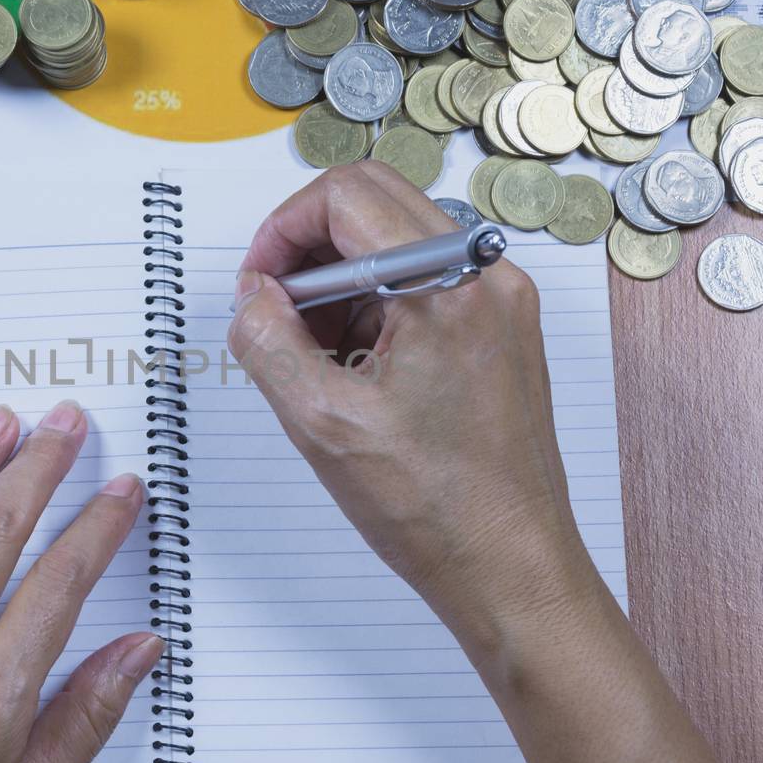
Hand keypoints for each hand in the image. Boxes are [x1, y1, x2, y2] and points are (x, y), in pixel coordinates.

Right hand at [226, 163, 594, 650]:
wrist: (511, 567)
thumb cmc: (438, 511)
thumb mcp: (322, 424)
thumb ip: (269, 342)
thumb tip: (251, 296)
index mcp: (448, 286)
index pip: (346, 195)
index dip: (283, 230)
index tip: (258, 283)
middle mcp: (486, 277)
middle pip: (375, 203)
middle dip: (309, 250)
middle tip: (275, 311)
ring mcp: (499, 302)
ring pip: (397, 241)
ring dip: (340, 281)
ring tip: (315, 357)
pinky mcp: (499, 329)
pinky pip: (424, 282)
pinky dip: (375, 306)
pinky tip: (353, 371)